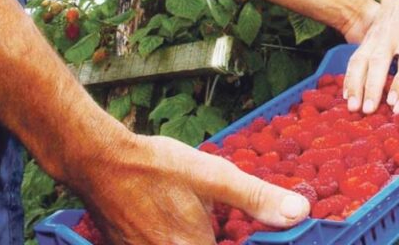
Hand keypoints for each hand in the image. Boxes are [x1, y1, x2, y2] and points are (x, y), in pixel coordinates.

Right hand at [73, 134, 309, 243]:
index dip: (247, 243)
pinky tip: (178, 221)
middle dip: (220, 238)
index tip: (253, 232)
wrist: (99, 161)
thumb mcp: (213, 175)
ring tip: (200, 217)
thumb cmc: (156, 166)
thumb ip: (257, 198)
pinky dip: (179, 237)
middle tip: (222, 221)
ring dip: (204, 237)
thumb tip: (299, 212)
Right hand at [344, 0, 398, 113]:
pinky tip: (347, 95)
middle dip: (370, 88)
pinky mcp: (363, 45)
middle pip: (374, 63)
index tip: (394, 104)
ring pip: (359, 63)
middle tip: (367, 110)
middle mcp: (383, 39)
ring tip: (352, 106)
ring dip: (355, 86)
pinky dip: (349, 80)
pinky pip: (353, 62)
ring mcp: (370, 41)